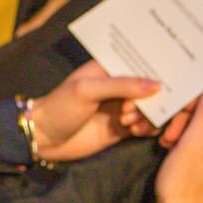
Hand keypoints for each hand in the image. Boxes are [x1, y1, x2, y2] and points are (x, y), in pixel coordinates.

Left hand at [25, 61, 162, 163]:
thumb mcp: (88, 90)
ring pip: (153, 108)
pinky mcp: (124, 128)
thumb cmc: (61, 106)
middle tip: (128, 110)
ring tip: (129, 123)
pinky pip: (147, 125)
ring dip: (149, 116)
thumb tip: (157, 85)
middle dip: (150, 100)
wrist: (44, 138)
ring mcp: (123, 107)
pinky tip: (135, 131)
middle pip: (152, 88)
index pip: (143, 64)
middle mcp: (120, 85)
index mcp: (111, 67)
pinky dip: (148, 128)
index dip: (154, 74)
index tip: (158, 87)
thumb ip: (122, 86)